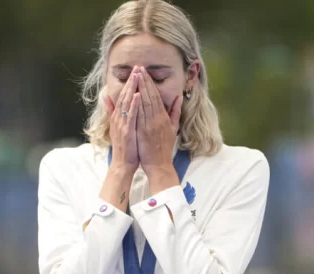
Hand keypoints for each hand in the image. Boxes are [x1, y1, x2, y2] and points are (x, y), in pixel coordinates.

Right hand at [103, 66, 141, 174]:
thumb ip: (112, 112)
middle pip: (125, 96)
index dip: (129, 83)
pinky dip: (134, 104)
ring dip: (132, 88)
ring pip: (127, 103)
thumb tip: (107, 99)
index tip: (136, 71)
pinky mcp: (127, 131)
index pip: (124, 96)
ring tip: (138, 75)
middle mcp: (119, 118)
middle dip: (132, 81)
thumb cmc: (125, 148)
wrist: (123, 164)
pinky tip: (138, 95)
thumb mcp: (117, 127)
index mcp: (118, 117)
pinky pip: (131, 115)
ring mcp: (122, 124)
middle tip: (138, 67)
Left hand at [136, 66, 181, 191]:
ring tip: (135, 75)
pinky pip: (140, 115)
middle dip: (144, 81)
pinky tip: (134, 94)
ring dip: (140, 88)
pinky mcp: (144, 132)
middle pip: (151, 96)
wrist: (160, 165)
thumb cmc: (165, 148)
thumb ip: (176, 113)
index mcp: (164, 117)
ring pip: (145, 103)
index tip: (144, 72)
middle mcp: (158, 119)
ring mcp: (151, 125)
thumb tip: (179, 98)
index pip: (157, 96)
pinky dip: (138, 104)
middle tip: (139, 68)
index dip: (150, 83)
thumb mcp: (173, 129)